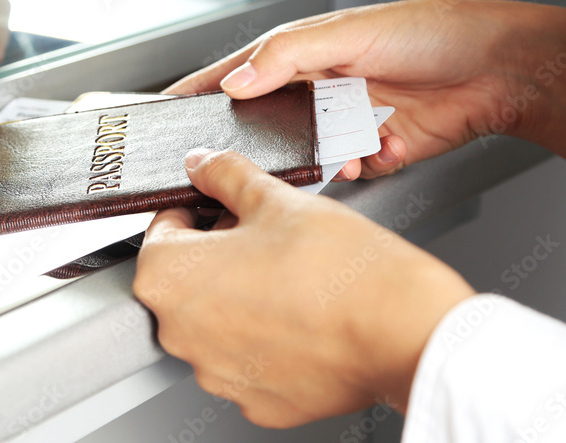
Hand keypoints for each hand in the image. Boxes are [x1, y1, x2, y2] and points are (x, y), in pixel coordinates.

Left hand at [133, 149, 474, 426]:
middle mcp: (181, 334)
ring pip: (216, 323)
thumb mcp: (274, 197)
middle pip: (186, 280)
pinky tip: (300, 315)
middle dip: (218, 255)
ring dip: (240, 298)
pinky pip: (249, 361)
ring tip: (289, 276)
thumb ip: (225, 175)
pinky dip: (267, 340)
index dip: (198, 210)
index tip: (222, 206)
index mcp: (170, 278)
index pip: (163, 230)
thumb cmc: (339, 267)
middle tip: (265, 238)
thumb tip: (203, 164)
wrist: (402, 329)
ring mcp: (218, 374)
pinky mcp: (257, 402)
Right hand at [166, 0, 565, 178]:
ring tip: (343, 147)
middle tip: (248, 154)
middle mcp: (317, 89)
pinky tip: (381, 149)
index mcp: (301, 54)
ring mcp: (341, 122)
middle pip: (264, 123)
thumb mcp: (347, 34)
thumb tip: (234, 82)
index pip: (234, 73)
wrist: (496, 71)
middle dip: (260, 141)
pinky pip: (344, 173)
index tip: (164, 112)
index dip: (198, 91)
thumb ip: (285, 57)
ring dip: (317, 158)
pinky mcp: (370, 151)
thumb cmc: (429, 32)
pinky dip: (359, 168)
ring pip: (303, 155)